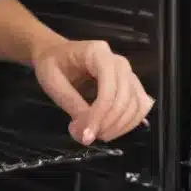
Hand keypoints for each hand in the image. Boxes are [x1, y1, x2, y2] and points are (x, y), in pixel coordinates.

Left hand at [33, 39, 153, 145]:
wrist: (56, 53)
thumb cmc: (51, 63)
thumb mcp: (53, 82)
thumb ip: (72, 104)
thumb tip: (87, 131)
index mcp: (97, 53)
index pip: (109, 86)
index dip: (100, 113)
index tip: (87, 134)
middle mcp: (118, 61)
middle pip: (125, 96)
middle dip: (109, 123)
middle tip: (88, 137)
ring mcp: (127, 72)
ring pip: (136, 103)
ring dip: (120, 126)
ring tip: (97, 134)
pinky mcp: (129, 84)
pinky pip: (138, 105)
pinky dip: (129, 122)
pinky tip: (111, 130)